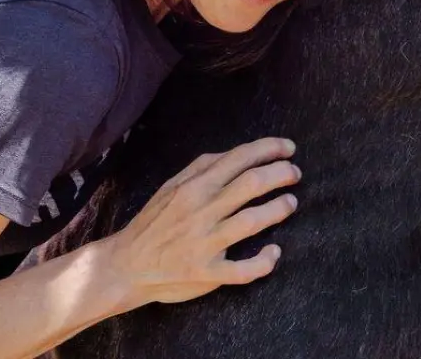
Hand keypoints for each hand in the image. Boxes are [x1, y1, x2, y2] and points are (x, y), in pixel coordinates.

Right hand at [99, 137, 300, 307]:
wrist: (124, 266)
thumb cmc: (154, 223)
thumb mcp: (171, 187)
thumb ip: (203, 168)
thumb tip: (238, 154)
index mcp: (194, 187)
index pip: (239, 158)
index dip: (270, 149)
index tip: (289, 148)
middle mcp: (201, 211)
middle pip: (252, 184)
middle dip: (281, 174)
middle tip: (295, 174)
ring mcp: (204, 243)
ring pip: (252, 221)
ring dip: (279, 209)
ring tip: (290, 203)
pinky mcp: (206, 272)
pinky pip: (243, 268)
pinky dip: (263, 261)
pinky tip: (273, 252)